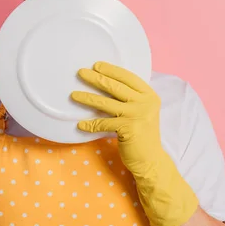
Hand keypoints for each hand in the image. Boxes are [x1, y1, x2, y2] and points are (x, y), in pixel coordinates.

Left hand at [71, 61, 198, 225]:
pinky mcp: (128, 129)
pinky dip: (90, 125)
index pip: (128, 77)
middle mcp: (145, 102)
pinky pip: (103, 123)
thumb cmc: (142, 134)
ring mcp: (137, 115)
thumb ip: (131, 98)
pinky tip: (80, 125)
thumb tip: (106, 82)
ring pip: (105, 103)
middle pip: (115, 86)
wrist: (151, 160)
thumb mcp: (142, 111)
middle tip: (80, 72)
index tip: (96, 65)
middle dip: (96, 78)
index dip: (112, 70)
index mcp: (149, 95)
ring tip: (73, 95)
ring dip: (87, 98)